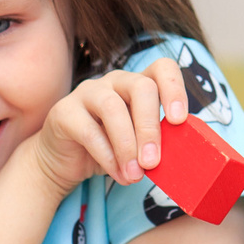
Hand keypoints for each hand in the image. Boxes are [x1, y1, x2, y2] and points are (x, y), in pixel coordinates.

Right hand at [28, 58, 189, 192]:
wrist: (65, 162)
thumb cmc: (111, 149)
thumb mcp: (139, 145)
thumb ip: (156, 143)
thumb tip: (178, 159)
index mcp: (139, 84)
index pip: (162, 69)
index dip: (175, 89)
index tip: (180, 120)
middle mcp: (115, 81)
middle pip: (141, 87)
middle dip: (150, 127)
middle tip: (153, 161)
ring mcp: (88, 92)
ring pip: (113, 108)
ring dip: (127, 145)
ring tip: (135, 175)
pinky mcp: (64, 111)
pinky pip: (89, 131)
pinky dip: (108, 157)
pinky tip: (118, 174)